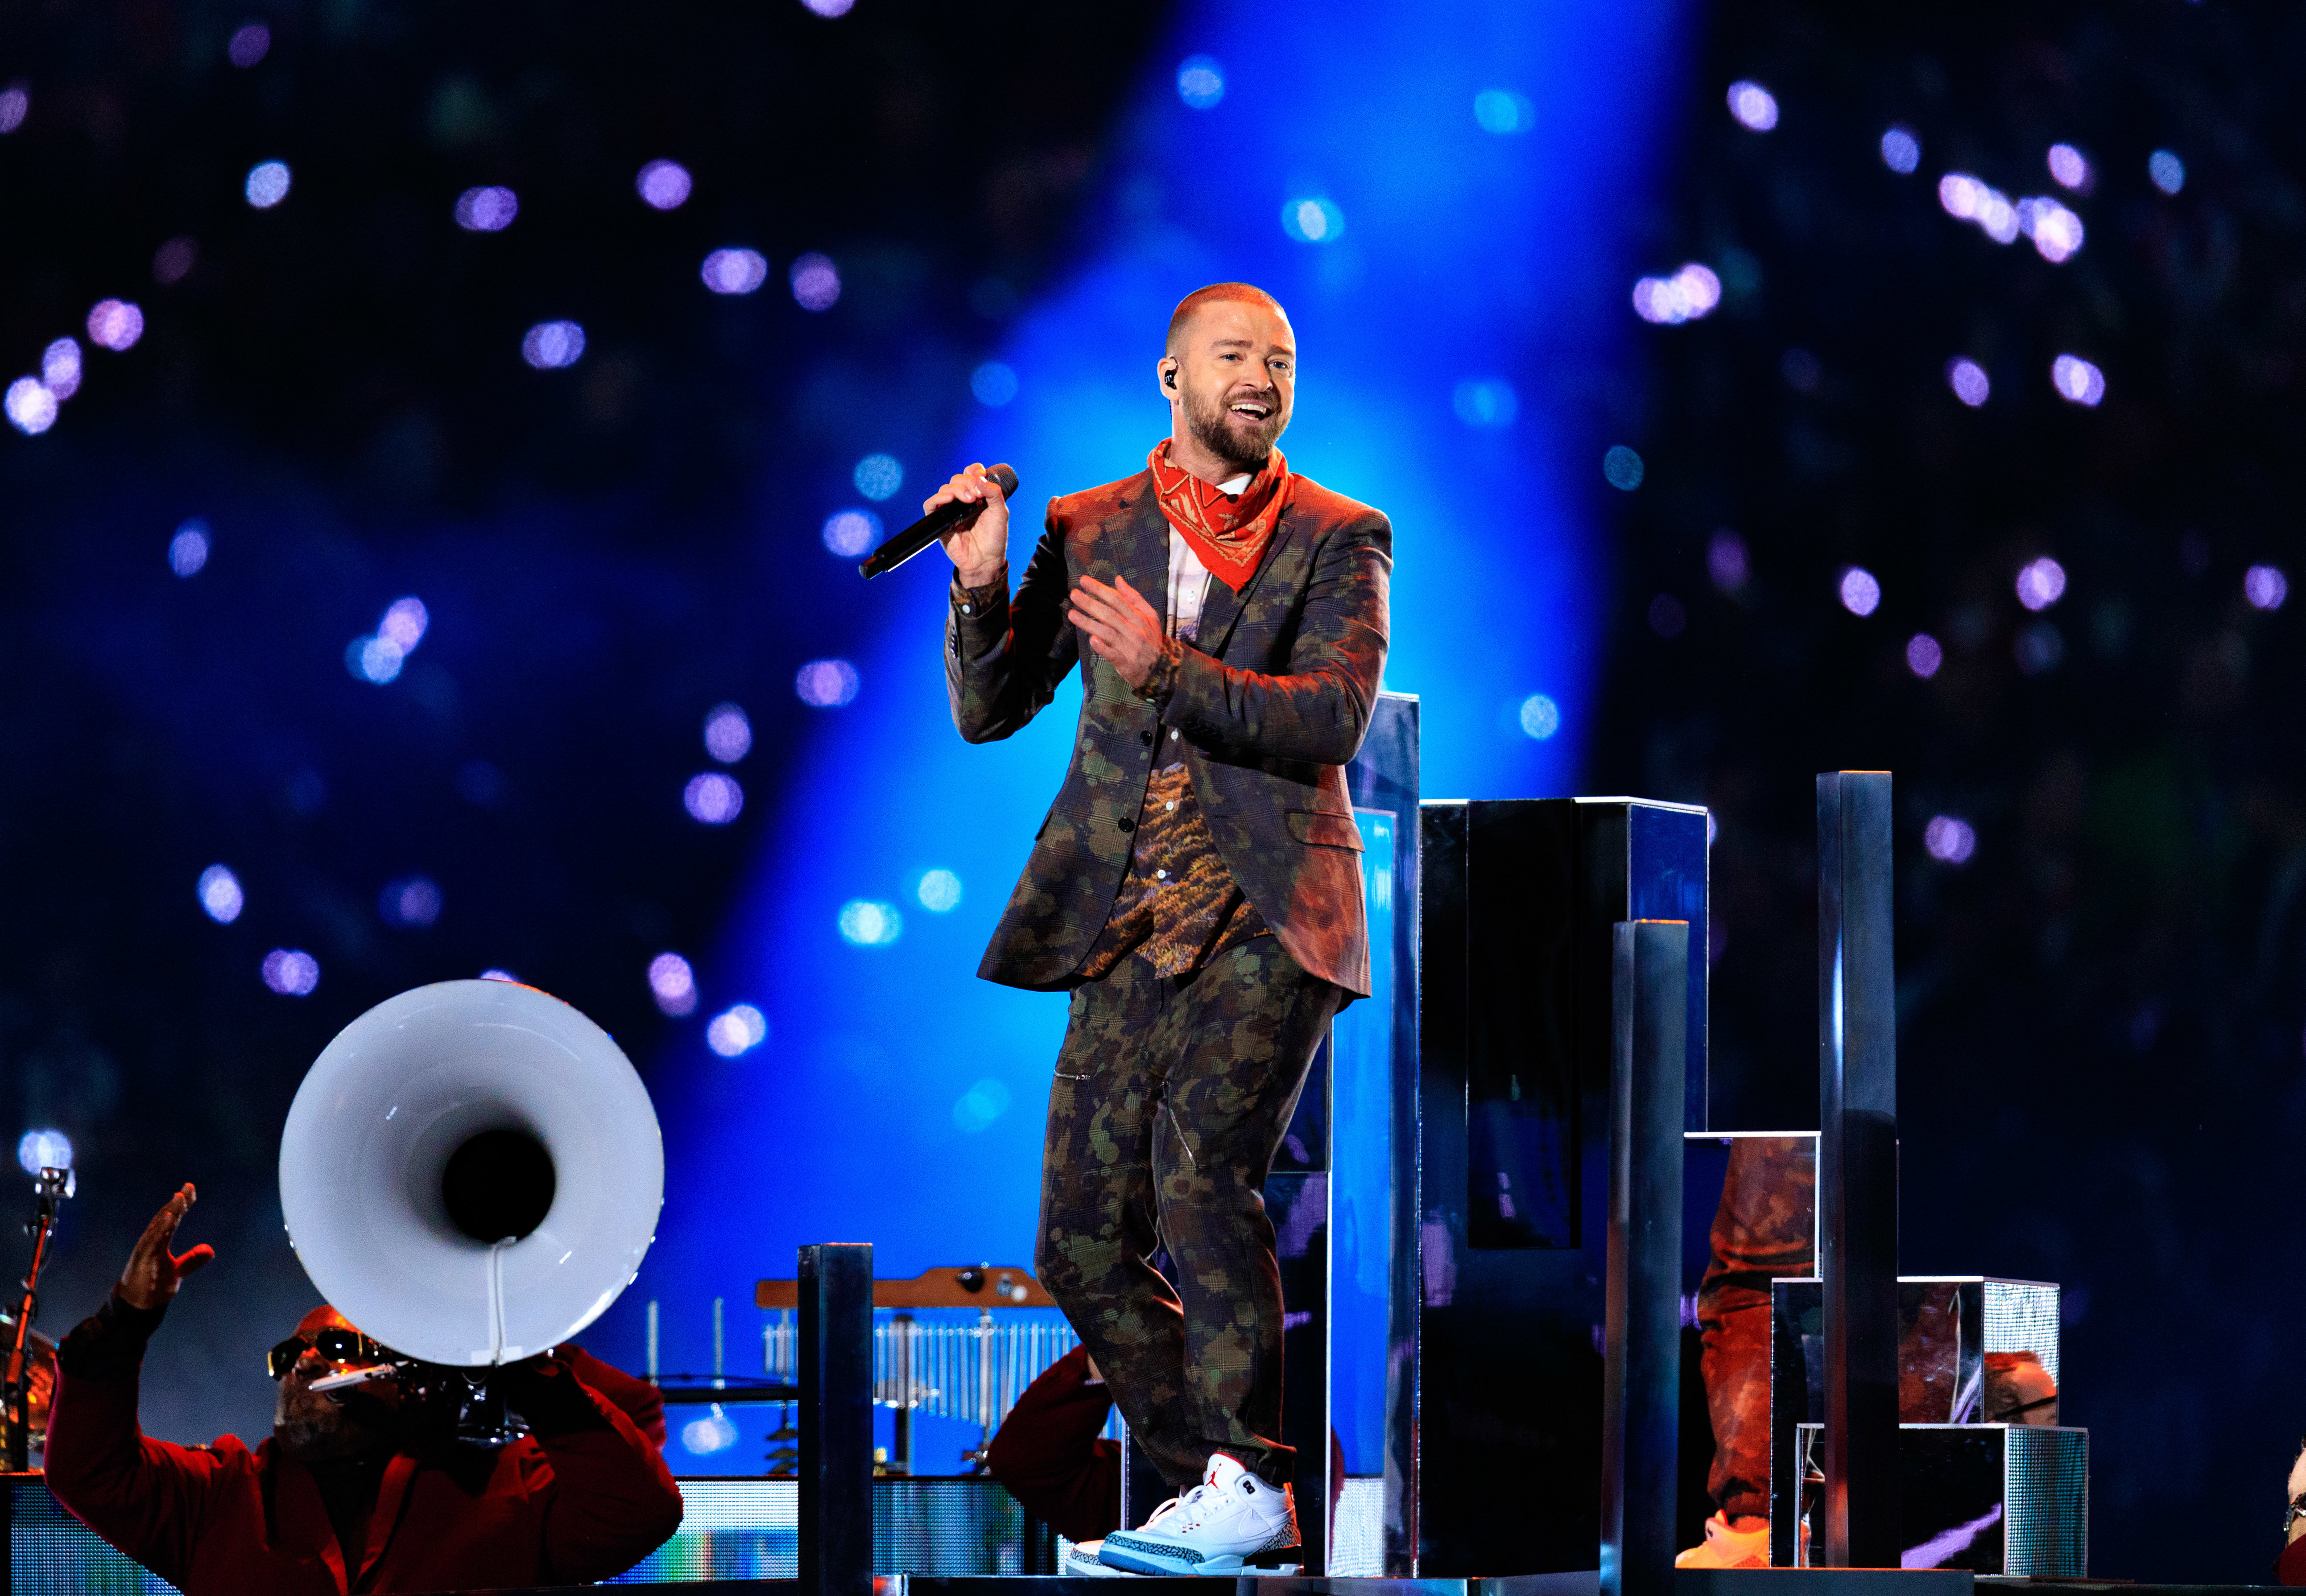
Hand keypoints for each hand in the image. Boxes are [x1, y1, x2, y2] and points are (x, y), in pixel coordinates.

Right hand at [117, 1183, 215, 1311]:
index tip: (191, 1189)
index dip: (182, 1204)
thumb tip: (210, 1250)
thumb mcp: (178, 1271)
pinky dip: (159, 1230)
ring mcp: (146, 1250)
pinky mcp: (141, 1260)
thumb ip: (192, 1259)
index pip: (173, 1219)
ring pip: (158, 1227)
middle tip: (188, 1187)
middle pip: (165, 1218)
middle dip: (177, 1203)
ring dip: (168, 1212)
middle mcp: (152, 1242)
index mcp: (161, 1242)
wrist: (138, 1306)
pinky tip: (167, 1219)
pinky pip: (151, 1242)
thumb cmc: (153, 1286)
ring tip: (179, 1198)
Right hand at [924, 464, 1009, 587]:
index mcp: (977, 495)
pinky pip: (930, 505)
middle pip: (957, 479)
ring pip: (945, 489)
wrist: (986, 560)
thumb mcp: (1000, 512)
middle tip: (977, 497)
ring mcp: (951, 510)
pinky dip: (937, 498)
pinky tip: (949, 499)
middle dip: (967, 483)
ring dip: (956, 489)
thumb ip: (993, 492)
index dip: (974, 470)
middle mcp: (963, 500)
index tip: (981, 475)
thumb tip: (979, 478)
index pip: (970, 473)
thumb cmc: (994, 538)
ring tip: (968, 500)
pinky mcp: (940, 521)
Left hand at [1067, 575, 1164, 691]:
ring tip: (1072, 614)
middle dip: (1091, 603)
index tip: (1084, 581)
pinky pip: (1112, 655)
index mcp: (1140, 618)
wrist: (1161, 670)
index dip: (1100, 590)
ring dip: (1089, 623)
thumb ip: (1134, 598)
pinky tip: (1091, 640)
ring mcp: (1130, 647)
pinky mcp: (1125, 663)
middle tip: (1074, 594)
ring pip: (1108, 633)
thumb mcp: (1150, 617)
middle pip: (1110, 614)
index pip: (1117, 600)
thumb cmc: (1151, 641)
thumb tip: (1118, 580)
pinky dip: (1102, 648)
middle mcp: (1135, 631)